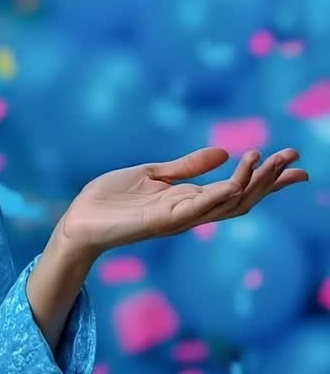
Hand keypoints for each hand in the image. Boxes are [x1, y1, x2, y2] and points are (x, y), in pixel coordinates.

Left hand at [56, 147, 308, 255]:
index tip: (293, 161)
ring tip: (269, 159)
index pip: (237, 189)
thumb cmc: (111, 199)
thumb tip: (223, 152)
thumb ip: (186, 166)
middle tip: (295, 158)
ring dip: (251, 182)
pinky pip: (197, 209)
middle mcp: (191, 212)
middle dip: (269, 179)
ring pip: (227, 203)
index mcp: (189, 199)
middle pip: (242, 198)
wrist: (79, 219)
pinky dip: (219, 195)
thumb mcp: (152, 174)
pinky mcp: (162, 221)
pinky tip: (237, 180)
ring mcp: (179, 218)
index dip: (266, 177)